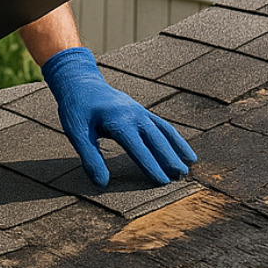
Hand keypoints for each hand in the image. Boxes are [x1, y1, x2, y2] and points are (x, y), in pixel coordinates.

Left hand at [42, 47, 196, 188]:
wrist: (81, 82)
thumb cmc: (77, 109)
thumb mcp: (76, 133)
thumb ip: (90, 158)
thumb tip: (101, 184)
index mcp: (117, 120)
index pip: (137, 147)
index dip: (150, 165)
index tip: (162, 182)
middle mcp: (132, 114)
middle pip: (155, 138)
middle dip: (169, 158)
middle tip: (182, 176)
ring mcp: (139, 111)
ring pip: (163, 130)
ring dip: (177, 147)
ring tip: (190, 164)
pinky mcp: (141, 111)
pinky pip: (161, 124)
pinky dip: (174, 137)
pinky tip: (183, 149)